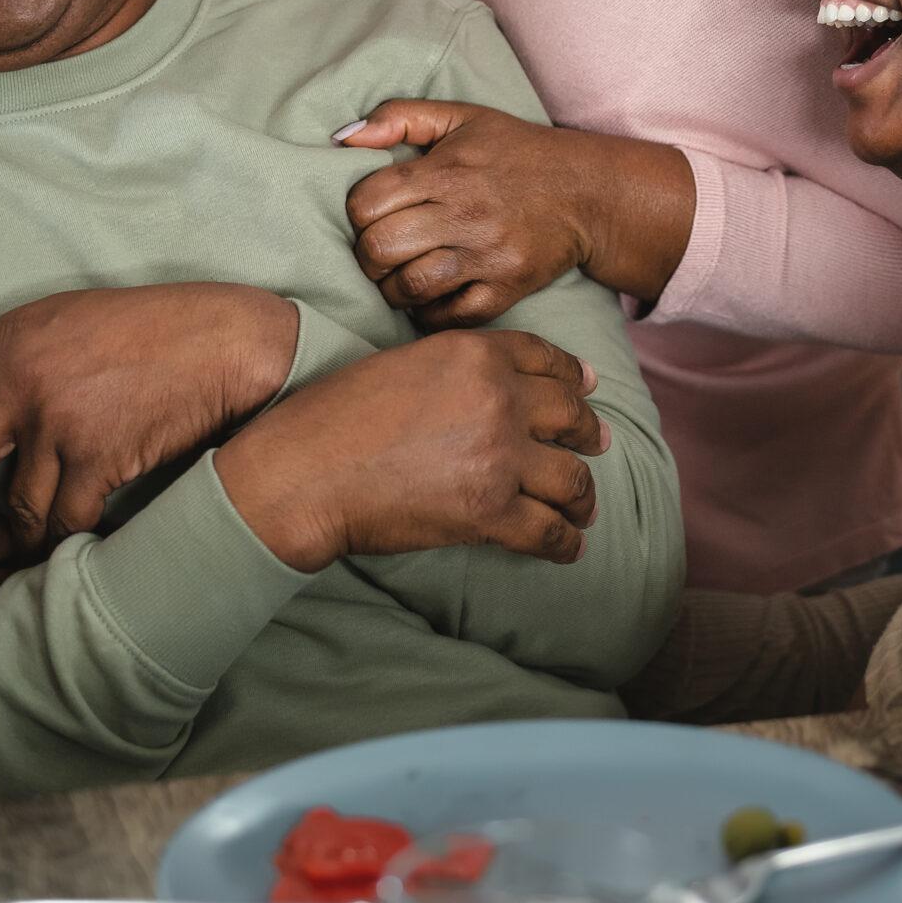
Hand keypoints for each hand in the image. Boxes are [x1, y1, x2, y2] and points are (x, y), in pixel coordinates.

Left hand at [0, 284, 299, 550]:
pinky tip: (80, 530)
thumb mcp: (68, 321)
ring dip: (24, 528)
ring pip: (13, 504)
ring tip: (34, 533)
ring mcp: (58, 422)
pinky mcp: (98, 458)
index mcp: (8, 340)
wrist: (225, 343)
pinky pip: (64, 519)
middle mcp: (21, 380)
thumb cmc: (154, 329)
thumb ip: (16, 358)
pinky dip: (69, 534)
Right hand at [215, 328, 609, 572]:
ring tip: (584, 509)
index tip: (589, 389)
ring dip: (583, 498)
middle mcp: (498, 398)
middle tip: (597, 446)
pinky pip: (548, 531)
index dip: (575, 377)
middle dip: (589, 435)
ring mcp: (498, 456)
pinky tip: (569, 549)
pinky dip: (565, 543)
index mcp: (475, 354)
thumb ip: (457, 366)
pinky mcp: (489, 511)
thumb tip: (496, 383)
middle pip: (571, 416)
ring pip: (570, 479)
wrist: (304, 473)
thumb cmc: (337, 416)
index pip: (547, 361)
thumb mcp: (404, 363)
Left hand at [340, 102, 692, 323]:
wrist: (587, 192)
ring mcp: (488, 255)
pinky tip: (430, 298)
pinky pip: (448, 317)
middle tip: (380, 253)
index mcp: (447, 171)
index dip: (358, 214)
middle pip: (379, 249)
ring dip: (393, 288)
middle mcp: (466, 214)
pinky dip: (429, 314)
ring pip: (409, 288)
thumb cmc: (516, 154)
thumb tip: (343, 137)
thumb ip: (400, 117)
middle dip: (368, 256)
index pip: (366, 203)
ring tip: (401, 277)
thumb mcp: (462, 118)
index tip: (373, 216)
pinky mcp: (507, 289)